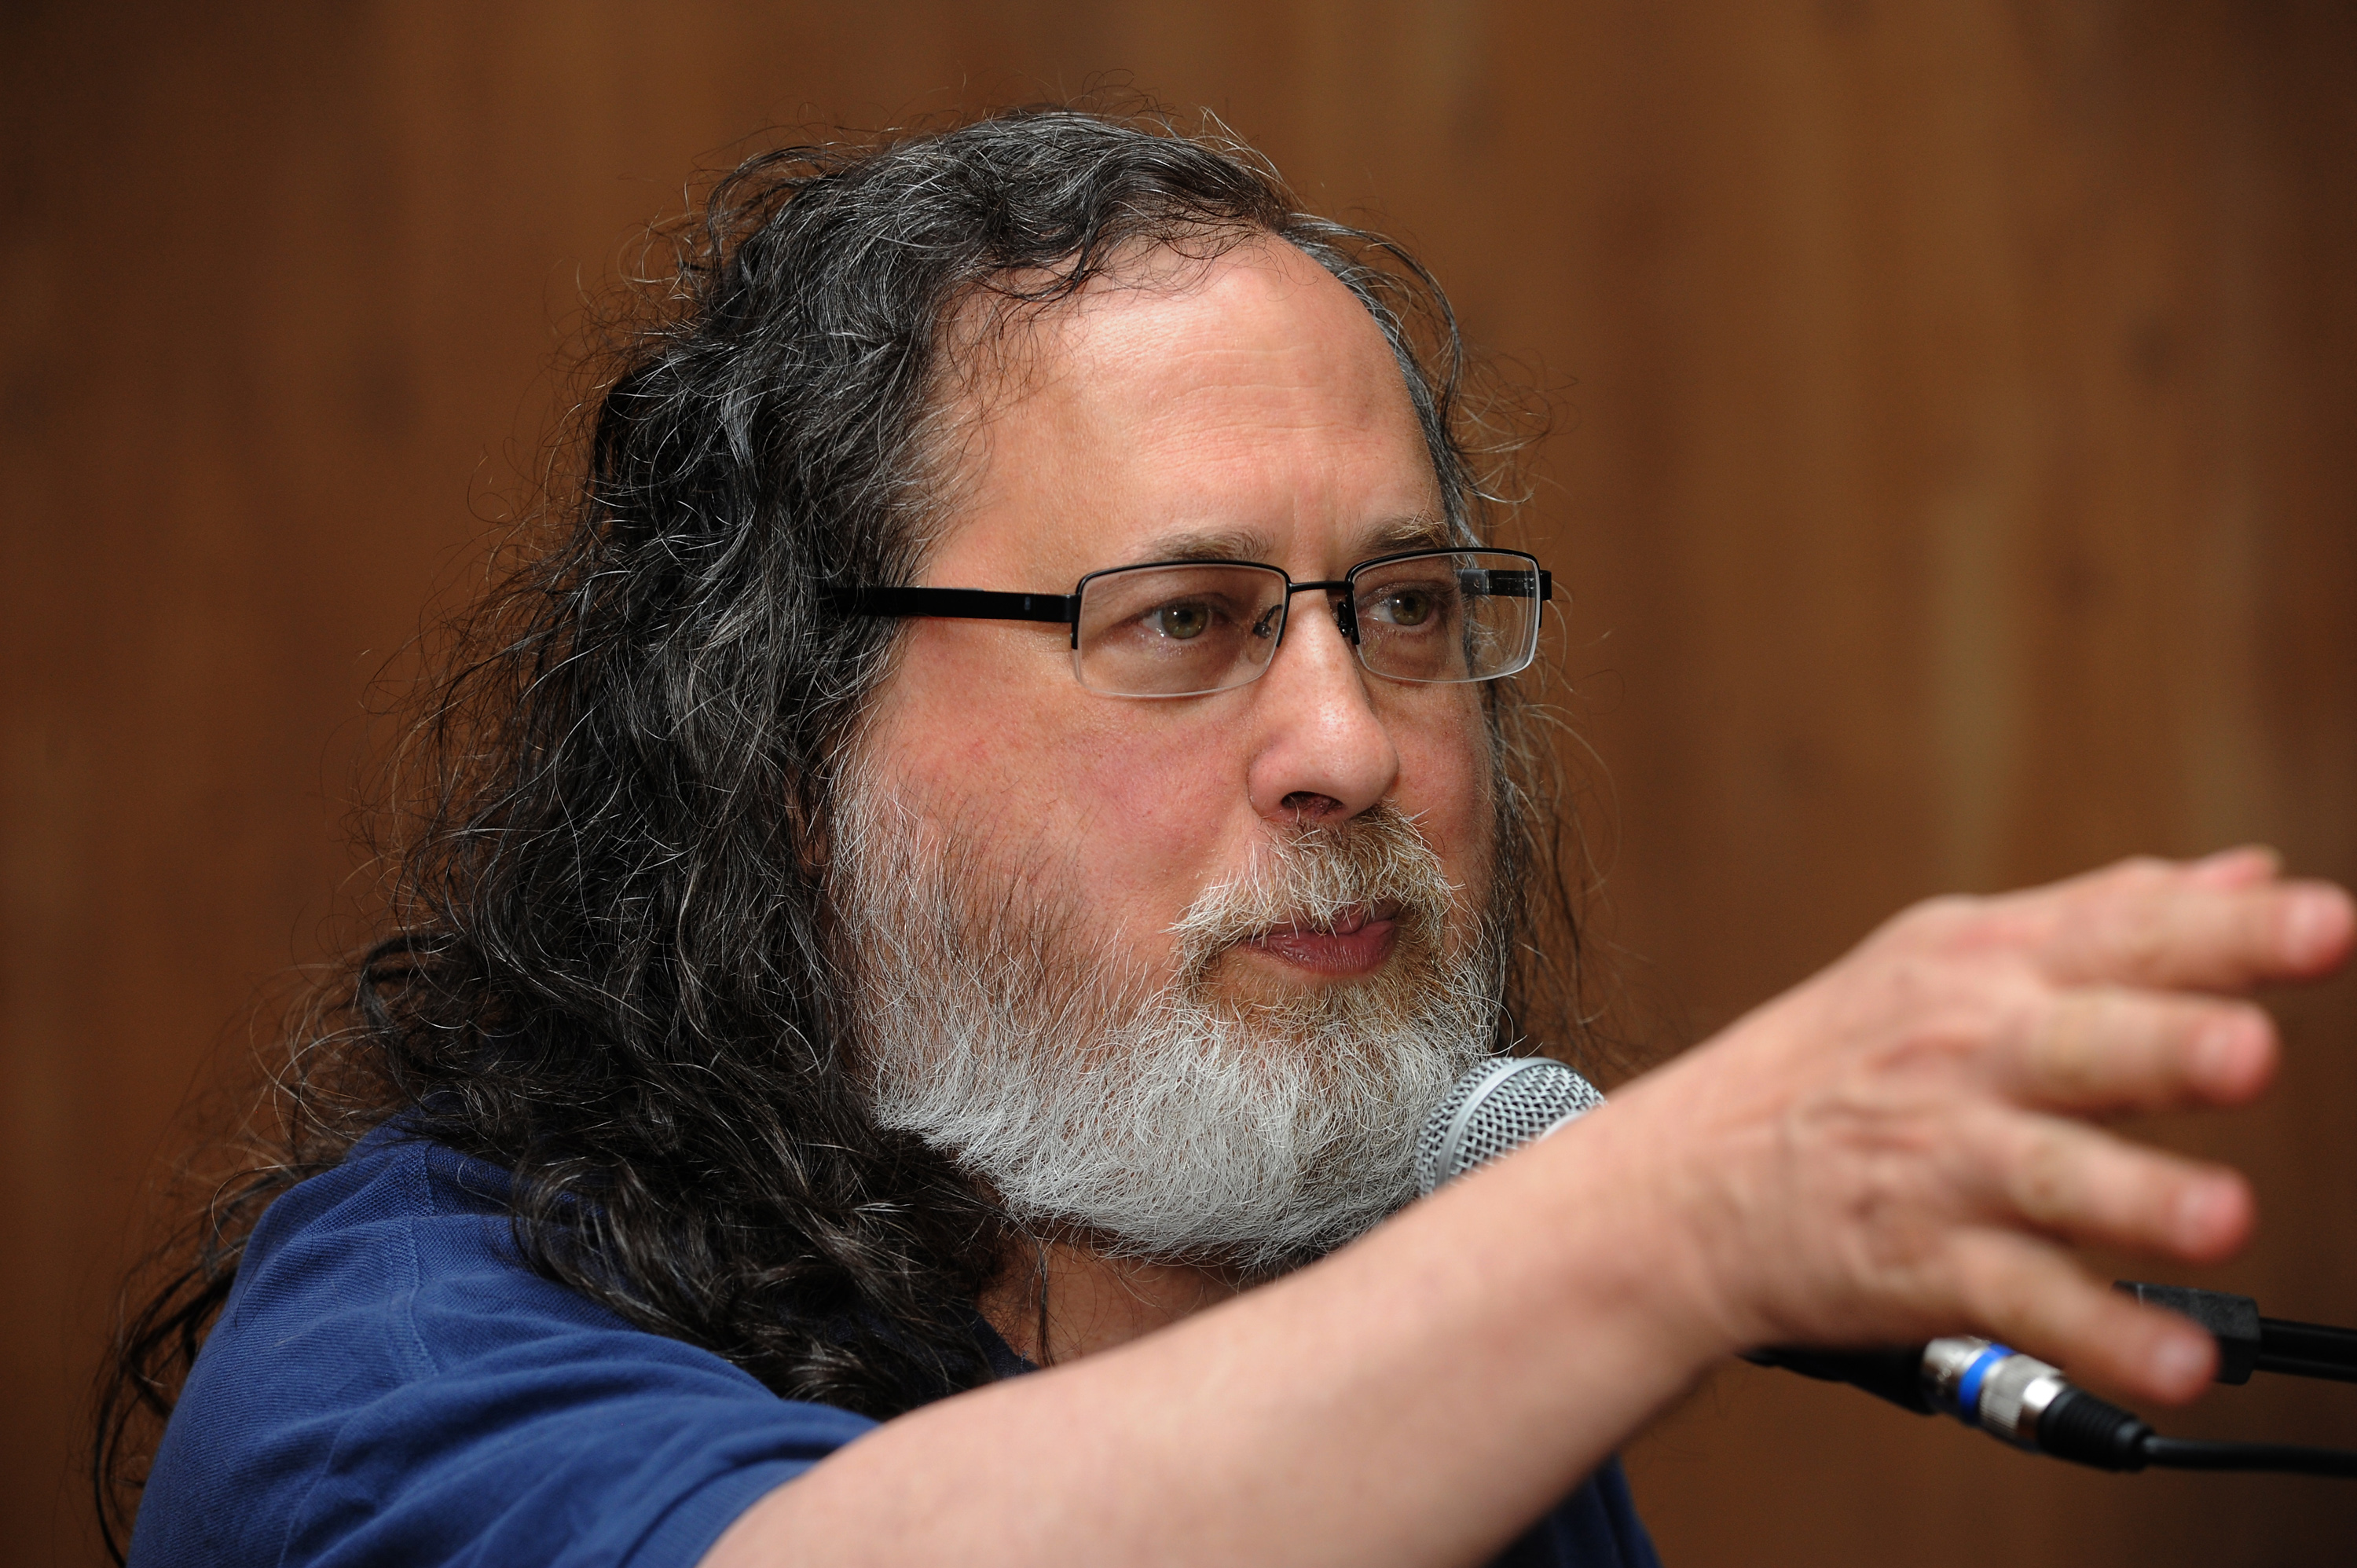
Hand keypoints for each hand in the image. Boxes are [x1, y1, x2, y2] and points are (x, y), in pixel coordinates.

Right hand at [1619, 848, 2353, 1406]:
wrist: (1682, 1183)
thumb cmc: (1837, 1060)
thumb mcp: (1945, 957)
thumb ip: (2107, 918)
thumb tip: (2252, 874)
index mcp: (1986, 967)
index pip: (2121, 934)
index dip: (2228, 933)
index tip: (2325, 922)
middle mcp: (1968, 1055)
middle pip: (2080, 1043)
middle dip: (2164, 1044)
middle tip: (2248, 1053)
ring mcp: (1944, 1162)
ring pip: (2053, 1178)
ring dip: (2137, 1199)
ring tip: (2224, 1219)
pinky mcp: (1923, 1264)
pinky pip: (2023, 1304)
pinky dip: (2099, 1337)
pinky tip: (2174, 1363)